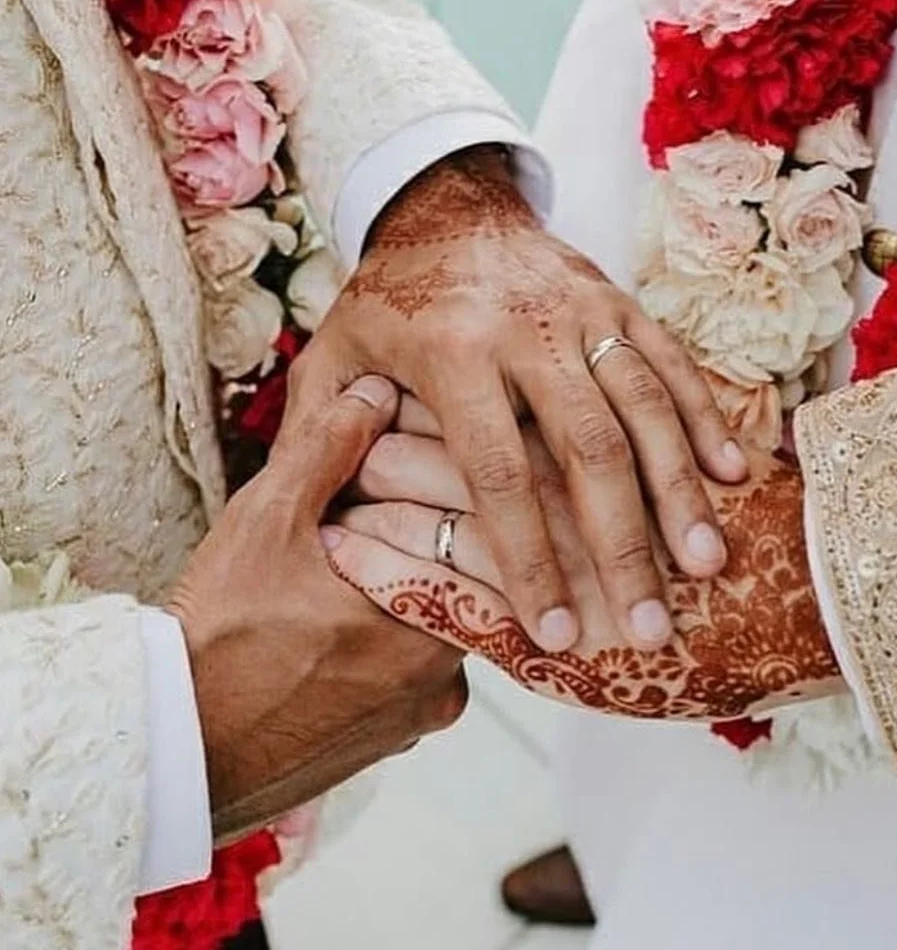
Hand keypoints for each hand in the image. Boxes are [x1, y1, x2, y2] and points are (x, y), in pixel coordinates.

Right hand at [167, 377, 466, 842]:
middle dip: (429, 542)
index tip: (428, 467)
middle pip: (461, 588)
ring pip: (434, 630)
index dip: (454, 494)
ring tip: (356, 560)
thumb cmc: (216, 643)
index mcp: (428, 624)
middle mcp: (439, 682)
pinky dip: (386, 643)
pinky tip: (342, 618)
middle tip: (382, 512)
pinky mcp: (386, 742)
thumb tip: (374, 393)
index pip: (481, 544)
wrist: (169, 750)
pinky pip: (407, 675)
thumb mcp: (268, 520)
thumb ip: (329, 448)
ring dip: (407, 592)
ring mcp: (414, 717)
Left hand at [284, 147, 748, 653]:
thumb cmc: (388, 299)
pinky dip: (706, 419)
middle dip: (623, 545)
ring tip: (707, 563)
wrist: (446, 204)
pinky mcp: (619, 301)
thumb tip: (331, 526)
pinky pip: (672, 363)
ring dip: (680, 488)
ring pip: (645, 405)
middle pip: (588, 449)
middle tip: (652, 626)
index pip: (499, 473)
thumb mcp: (334, 356)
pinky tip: (733, 475)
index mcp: (453, 353)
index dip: (530, 560)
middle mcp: (526, 331)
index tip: (559, 634)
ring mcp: (583, 312)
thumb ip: (326, 432)